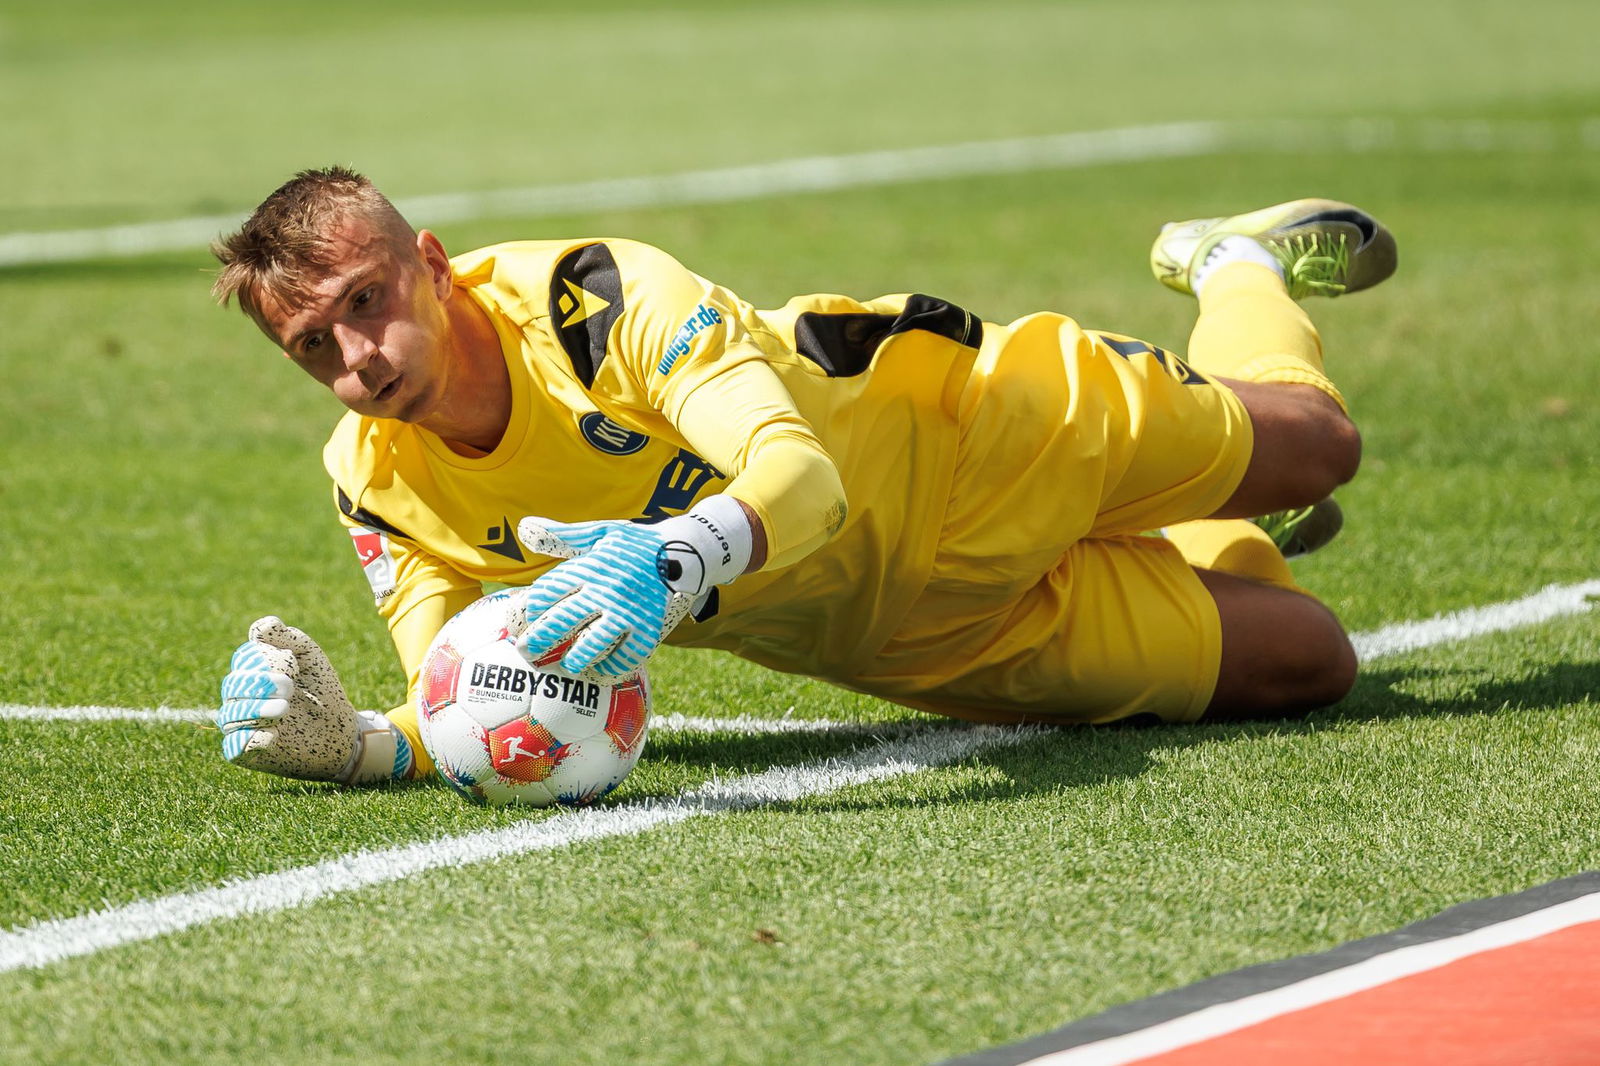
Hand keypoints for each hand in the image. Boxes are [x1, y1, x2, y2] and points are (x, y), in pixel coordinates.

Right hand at [216, 617, 403, 783]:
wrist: (342, 730)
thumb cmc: (322, 690)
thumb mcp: (310, 658)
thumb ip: (288, 638)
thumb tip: (261, 626)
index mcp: (252, 671)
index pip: (244, 659)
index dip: (264, 659)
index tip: (293, 667)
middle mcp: (240, 697)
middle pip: (234, 685)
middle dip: (262, 684)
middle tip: (290, 689)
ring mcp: (241, 726)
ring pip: (230, 715)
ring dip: (256, 710)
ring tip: (284, 709)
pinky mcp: (246, 752)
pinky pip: (235, 747)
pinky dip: (250, 740)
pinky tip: (272, 736)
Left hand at [516, 518, 696, 677]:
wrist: (684, 552)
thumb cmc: (635, 544)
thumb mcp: (601, 532)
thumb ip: (563, 535)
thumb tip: (524, 527)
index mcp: (592, 566)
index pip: (552, 588)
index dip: (534, 604)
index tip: (528, 615)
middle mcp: (608, 589)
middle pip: (565, 619)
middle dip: (540, 638)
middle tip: (526, 651)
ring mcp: (629, 611)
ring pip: (594, 642)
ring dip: (575, 658)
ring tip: (565, 666)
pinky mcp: (649, 627)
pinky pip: (628, 655)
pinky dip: (613, 667)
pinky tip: (601, 673)